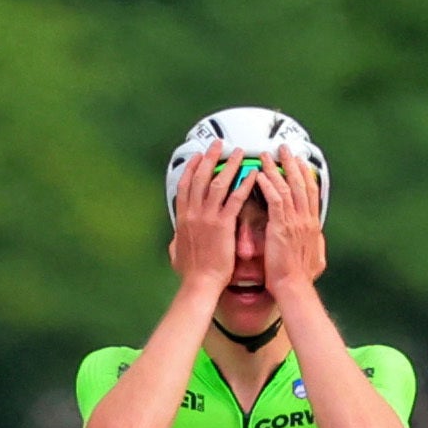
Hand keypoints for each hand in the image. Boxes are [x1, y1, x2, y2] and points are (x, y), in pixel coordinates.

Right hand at [168, 139, 247, 292]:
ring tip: (239, 152)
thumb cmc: (191, 272)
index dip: (192, 168)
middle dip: (210, 158)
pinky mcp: (223, 224)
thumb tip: (174, 239)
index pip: (185, 185)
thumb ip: (176, 241)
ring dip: (229, 164)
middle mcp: (193, 213)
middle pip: (200, 177)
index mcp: (182, 218)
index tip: (198, 156)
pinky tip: (253, 173)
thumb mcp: (176, 252)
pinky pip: (235, 198)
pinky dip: (244, 183)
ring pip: (218, 182)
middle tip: (218, 144)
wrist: (200, 283)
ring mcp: (208, 217)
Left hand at [257, 151, 326, 293]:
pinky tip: (260, 175)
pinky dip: (268, 185)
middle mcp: (306, 218)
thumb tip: (318, 235)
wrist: (294, 287)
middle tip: (284, 149)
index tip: (300, 161)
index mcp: (312, 224)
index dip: (305, 174)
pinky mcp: (281, 227)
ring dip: (276, 169)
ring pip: (287, 187)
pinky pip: (275, 200)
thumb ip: (316, 242)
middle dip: (292, 163)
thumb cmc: (300, 277)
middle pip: (301, 183)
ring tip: (266, 155)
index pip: (310, 192)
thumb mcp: (316, 257)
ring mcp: (295, 221)